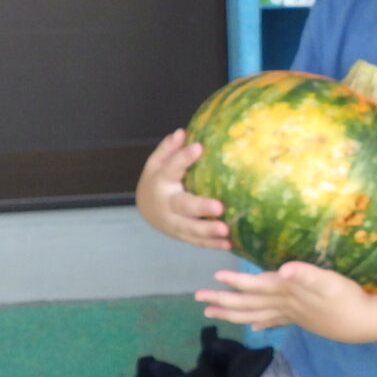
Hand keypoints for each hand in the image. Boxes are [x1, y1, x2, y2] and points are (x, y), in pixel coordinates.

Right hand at [135, 131, 230, 249]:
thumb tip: (182, 132)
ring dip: (207, 231)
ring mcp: (173, 222)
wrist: (146, 209)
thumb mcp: (157, 162)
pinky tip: (229, 244)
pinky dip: (211, 245)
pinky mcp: (181, 235)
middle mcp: (166, 203)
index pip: (171, 167)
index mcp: (161, 181)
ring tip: (226, 230)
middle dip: (200, 207)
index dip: (183, 158)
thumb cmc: (158, 180)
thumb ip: (168, 148)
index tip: (198, 147)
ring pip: (190, 228)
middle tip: (219, 207)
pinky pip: (196, 241)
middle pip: (182, 206)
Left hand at [196, 261, 376, 341]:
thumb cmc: (347, 298)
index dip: (235, 282)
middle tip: (198, 298)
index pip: (255, 287)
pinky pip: (275, 322)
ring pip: (255, 315)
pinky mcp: (301, 319)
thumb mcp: (330, 282)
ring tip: (212, 313)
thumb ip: (306, 274)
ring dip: (232, 314)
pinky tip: (254, 326)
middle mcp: (284, 305)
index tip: (215, 276)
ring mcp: (291, 315)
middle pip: (247, 305)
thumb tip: (284, 270)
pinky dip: (261, 323)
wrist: (363, 322)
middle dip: (222, 301)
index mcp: (287, 293)